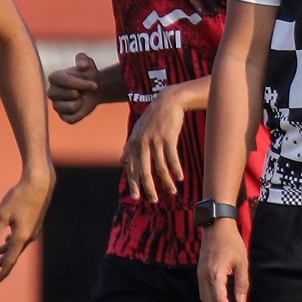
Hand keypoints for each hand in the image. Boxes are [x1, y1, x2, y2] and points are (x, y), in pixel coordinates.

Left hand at [0, 170, 52, 282]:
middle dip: (2, 261)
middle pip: (14, 253)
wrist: (40, 184)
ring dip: (6, 250)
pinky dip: (13, 241)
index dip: (3, 270)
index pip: (11, 259)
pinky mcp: (34, 222)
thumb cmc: (20, 197)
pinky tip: (7, 238)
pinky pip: (22, 237)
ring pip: (18, 244)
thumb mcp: (2, 215)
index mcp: (22, 237)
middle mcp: (29, 236)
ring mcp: (33, 229)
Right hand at [47, 52, 103, 124]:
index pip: (67, 82)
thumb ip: (84, 59)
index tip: (95, 85)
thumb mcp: (88, 64)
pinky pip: (72, 119)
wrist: (93, 89)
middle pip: (71, 94)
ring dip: (82, 103)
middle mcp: (51, 92)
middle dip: (82, 92)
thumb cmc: (88, 75)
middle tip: (82, 90)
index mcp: (54, 77)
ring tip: (80, 98)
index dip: (82, 84)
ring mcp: (55, 105)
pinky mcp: (62, 117)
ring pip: (71, 107)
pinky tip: (80, 107)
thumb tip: (82, 65)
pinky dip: (81, 114)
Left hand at [122, 85, 190, 201]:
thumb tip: (121, 162)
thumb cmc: (152, 118)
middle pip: (144, 171)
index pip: (132, 169)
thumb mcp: (137, 131)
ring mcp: (155, 141)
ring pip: (160, 167)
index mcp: (133, 144)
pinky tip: (180, 178)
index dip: (134, 184)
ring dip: (166, 182)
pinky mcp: (168, 138)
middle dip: (148, 188)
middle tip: (153, 200)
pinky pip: (172, 158)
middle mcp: (141, 144)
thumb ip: (128, 148)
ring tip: (172, 191)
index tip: (137, 197)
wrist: (167, 101)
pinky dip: (176, 169)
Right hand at [200, 221, 249, 301]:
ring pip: (205, 301)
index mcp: (215, 275)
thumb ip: (242, 283)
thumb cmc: (232, 243)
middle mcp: (204, 277)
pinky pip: (203, 294)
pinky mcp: (200, 274)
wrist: (216, 228)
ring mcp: (200, 276)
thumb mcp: (242, 262)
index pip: (219, 301)